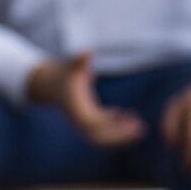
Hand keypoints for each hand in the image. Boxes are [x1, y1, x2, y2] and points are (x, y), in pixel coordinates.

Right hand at [28, 52, 144, 148]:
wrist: (50, 84)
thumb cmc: (64, 73)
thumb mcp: (72, 65)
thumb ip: (80, 60)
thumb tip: (88, 51)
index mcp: (77, 110)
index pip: (95, 123)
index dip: (113, 125)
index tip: (131, 120)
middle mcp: (80, 120)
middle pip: (100, 137)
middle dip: (119, 136)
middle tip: (141, 129)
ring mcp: (83, 124)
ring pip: (102, 138)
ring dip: (120, 136)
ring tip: (140, 128)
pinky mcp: (88, 122)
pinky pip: (103, 133)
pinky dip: (117, 130)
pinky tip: (131, 119)